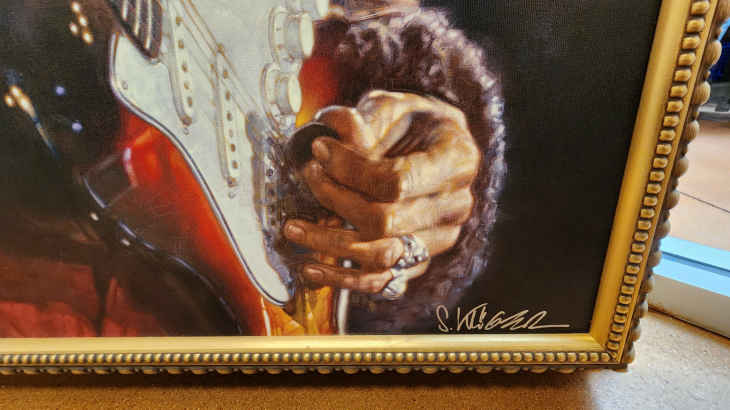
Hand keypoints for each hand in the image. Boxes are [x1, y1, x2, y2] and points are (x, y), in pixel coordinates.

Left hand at [285, 91, 480, 293]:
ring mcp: (440, 238)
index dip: (351, 170)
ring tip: (293, 228)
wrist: (435, 145)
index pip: (398, 181)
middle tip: (307, 177)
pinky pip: (382, 281)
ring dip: (330, 244)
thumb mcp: (393, 105)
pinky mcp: (422, 260)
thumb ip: (364, 119)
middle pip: (386, 221)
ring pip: (381, 256)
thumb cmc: (413, 122)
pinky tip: (311, 268)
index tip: (319, 151)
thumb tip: (329, 135)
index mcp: (456, 161)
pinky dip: (343, 279)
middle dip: (336, 200)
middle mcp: (456, 205)